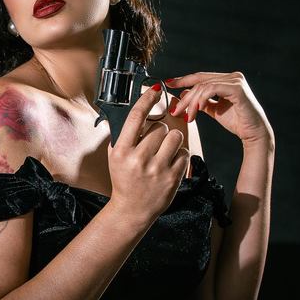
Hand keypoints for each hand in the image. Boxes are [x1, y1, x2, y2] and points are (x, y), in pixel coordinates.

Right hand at [106, 83, 189, 225]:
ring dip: (172, 140)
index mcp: (123, 151)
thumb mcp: (115, 157)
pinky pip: (184, 153)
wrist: (132, 210)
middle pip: (160, 127)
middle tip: (154, 143)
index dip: (147, 99)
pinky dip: (179, 155)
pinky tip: (170, 164)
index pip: (136, 117)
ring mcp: (158, 169)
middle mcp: (140, 159)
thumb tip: (136, 110)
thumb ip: (123, 135)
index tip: (155, 89)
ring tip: (165, 151)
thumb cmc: (124, 180)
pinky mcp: (173, 178)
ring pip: (175, 137)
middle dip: (160, 132)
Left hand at [166, 72, 273, 145]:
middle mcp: (232, 76)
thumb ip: (202, 101)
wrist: (253, 133)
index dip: (183, 79)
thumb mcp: (215, 110)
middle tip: (175, 110)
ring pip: (204, 86)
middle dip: (185, 96)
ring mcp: (235, 80)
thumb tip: (185, 93)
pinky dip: (201, 100)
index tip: (168, 83)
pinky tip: (197, 110)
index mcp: (227, 79)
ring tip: (187, 116)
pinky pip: (212, 90)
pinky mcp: (237, 88)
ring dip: (192, 102)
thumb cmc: (237, 122)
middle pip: (200, 81)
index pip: (201, 77)